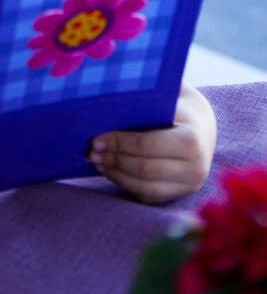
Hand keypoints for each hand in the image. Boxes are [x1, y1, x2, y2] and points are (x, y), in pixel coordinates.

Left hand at [89, 81, 216, 203]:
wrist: (201, 127)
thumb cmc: (175, 107)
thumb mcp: (165, 99)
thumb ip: (142, 100)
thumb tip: (103, 97)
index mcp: (191, 140)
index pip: (146, 145)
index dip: (118, 143)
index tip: (96, 139)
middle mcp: (196, 167)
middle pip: (144, 169)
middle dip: (113, 160)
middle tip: (91, 152)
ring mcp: (189, 185)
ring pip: (145, 187)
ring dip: (115, 175)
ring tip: (96, 162)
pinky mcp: (180, 195)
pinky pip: (147, 196)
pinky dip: (125, 184)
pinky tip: (109, 172)